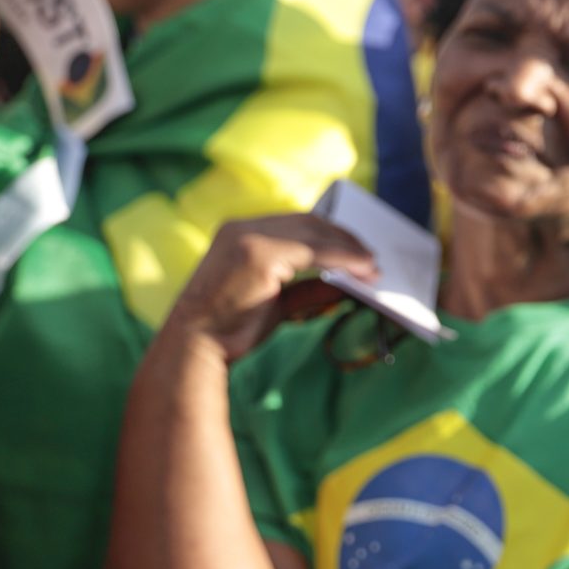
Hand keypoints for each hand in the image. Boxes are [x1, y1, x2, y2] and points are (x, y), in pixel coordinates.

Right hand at [161, 214, 374, 364]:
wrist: (195, 345)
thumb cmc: (231, 328)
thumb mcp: (276, 301)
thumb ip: (308, 287)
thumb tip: (346, 283)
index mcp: (238, 232)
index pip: (296, 222)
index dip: (330, 233)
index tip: (356, 248)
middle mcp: (242, 227)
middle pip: (309, 222)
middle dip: (345, 238)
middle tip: (373, 257)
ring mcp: (250, 238)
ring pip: (316, 234)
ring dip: (351, 249)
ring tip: (374, 266)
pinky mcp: (261, 254)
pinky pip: (317, 252)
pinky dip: (346, 260)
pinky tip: (365, 270)